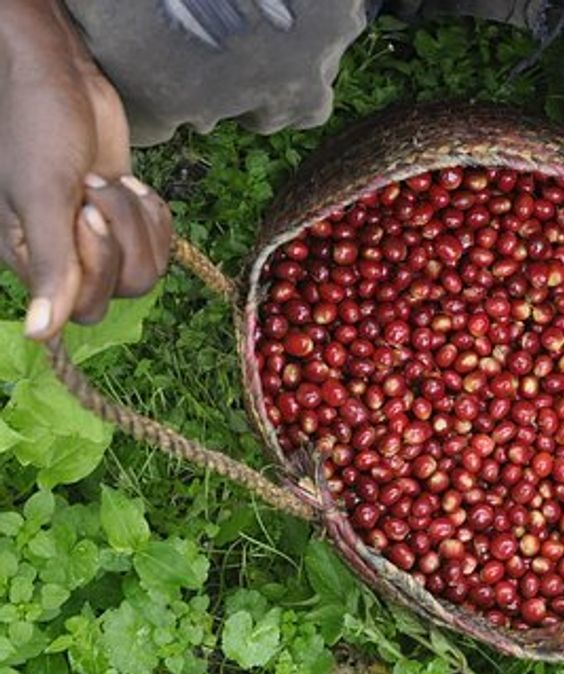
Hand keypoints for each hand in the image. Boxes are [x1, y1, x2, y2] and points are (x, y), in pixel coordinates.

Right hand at [0, 0, 171, 340]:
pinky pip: (160, 243)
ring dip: (139, 222)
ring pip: (148, 269)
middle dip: (124, 237)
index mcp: (31, 258)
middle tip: (98, 188)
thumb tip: (39, 335)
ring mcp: (97, 237)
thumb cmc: (37, 126)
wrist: (58, 74)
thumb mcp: (43, 195)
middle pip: (125, 290)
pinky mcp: (124, 217)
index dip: (100, 265)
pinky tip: (132, 181)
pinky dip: (154, 213)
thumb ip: (50, 267)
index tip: (86, 211)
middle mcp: (64, 256)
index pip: (85, 307)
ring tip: (113, 181)